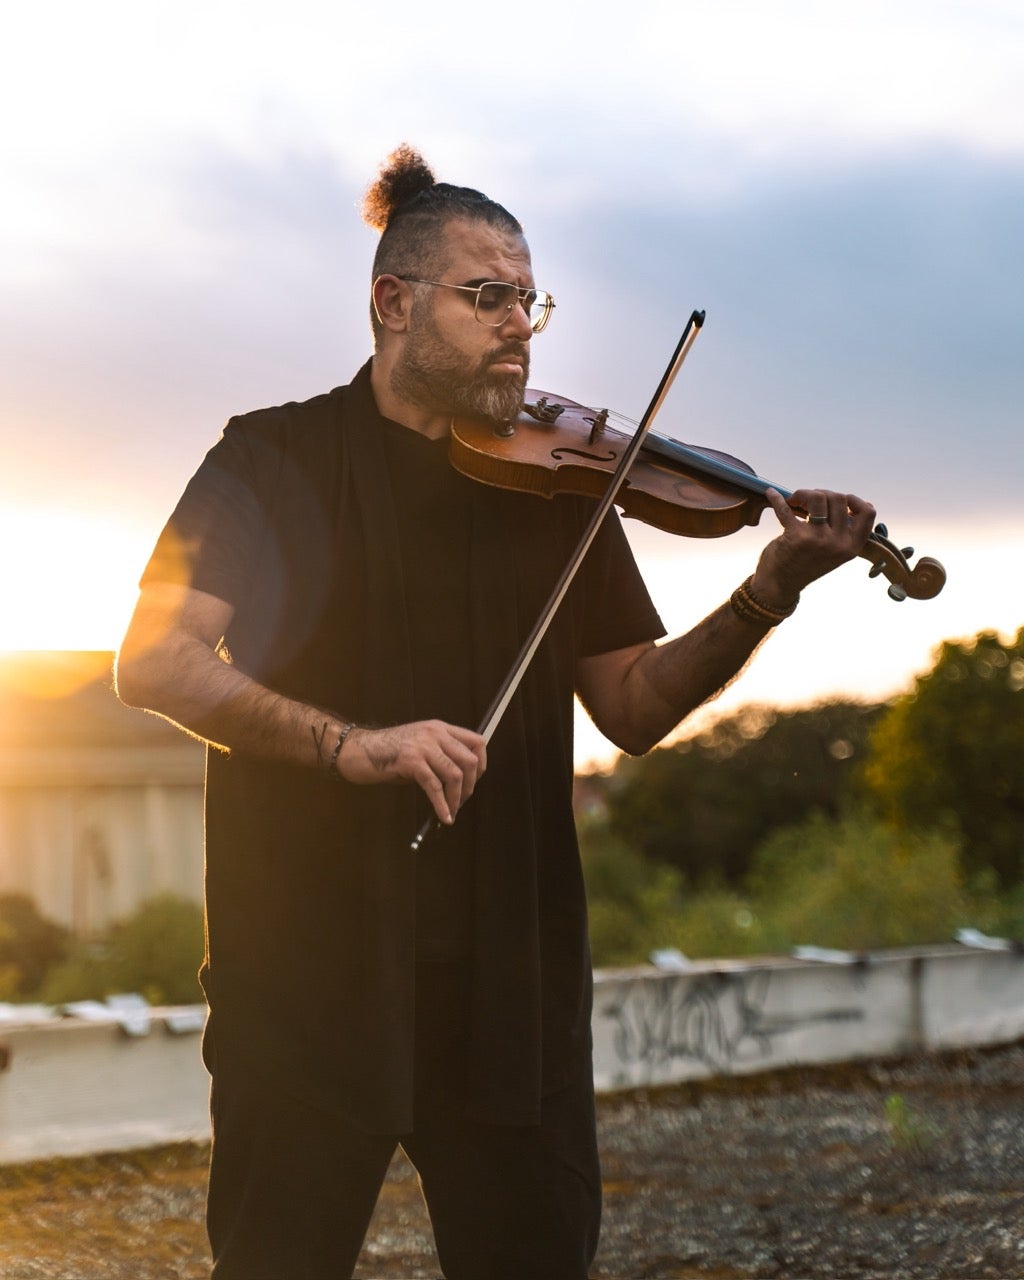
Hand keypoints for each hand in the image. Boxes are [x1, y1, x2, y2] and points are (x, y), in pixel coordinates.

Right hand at [336, 720, 486, 824]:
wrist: (358, 750)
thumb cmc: (387, 752)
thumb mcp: (420, 746)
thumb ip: (440, 755)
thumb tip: (462, 779)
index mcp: (439, 728)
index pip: (477, 741)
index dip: (482, 764)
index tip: (476, 781)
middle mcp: (434, 734)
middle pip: (469, 761)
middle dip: (471, 786)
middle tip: (462, 801)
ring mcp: (423, 746)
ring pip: (454, 775)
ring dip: (457, 799)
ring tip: (452, 811)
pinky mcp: (411, 761)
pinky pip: (434, 787)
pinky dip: (442, 805)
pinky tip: (443, 816)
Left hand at [752, 488, 876, 604]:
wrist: (781, 585)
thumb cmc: (805, 563)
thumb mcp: (833, 551)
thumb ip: (842, 531)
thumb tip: (845, 500)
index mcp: (851, 546)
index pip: (868, 513)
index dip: (854, 500)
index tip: (838, 499)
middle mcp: (838, 543)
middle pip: (838, 498)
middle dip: (821, 494)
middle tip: (807, 502)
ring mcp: (818, 540)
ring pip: (818, 497)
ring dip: (804, 493)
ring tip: (794, 501)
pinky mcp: (796, 537)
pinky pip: (786, 508)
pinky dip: (776, 498)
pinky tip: (771, 494)